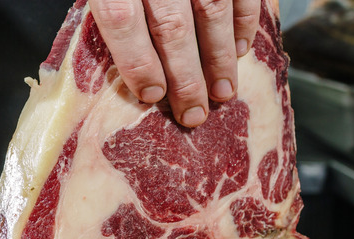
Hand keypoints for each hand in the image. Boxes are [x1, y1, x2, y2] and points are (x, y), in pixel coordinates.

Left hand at [89, 0, 260, 126]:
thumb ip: (108, 6)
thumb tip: (126, 60)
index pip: (123, 22)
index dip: (139, 64)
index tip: (152, 96)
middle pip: (171, 27)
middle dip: (186, 77)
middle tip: (195, 113)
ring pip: (211, 10)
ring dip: (221, 56)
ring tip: (224, 92)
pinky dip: (246, 20)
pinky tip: (243, 48)